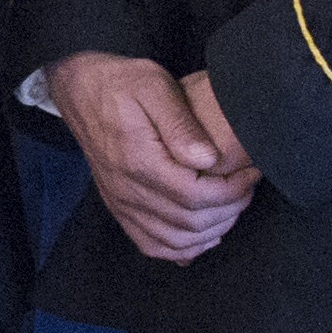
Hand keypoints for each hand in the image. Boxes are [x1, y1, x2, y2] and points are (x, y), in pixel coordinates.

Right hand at [47, 51, 254, 262]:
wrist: (81, 92)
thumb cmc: (121, 84)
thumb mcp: (154, 85)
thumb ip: (182, 124)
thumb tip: (209, 159)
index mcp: (139, 161)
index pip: (195, 195)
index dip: (232, 191)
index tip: (250, 173)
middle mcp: (128, 190)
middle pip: (189, 223)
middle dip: (229, 209)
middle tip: (247, 187)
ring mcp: (122, 203)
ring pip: (174, 242)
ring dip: (211, 232)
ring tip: (231, 207)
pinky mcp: (120, 208)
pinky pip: (152, 245)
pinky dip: (182, 248)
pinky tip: (202, 234)